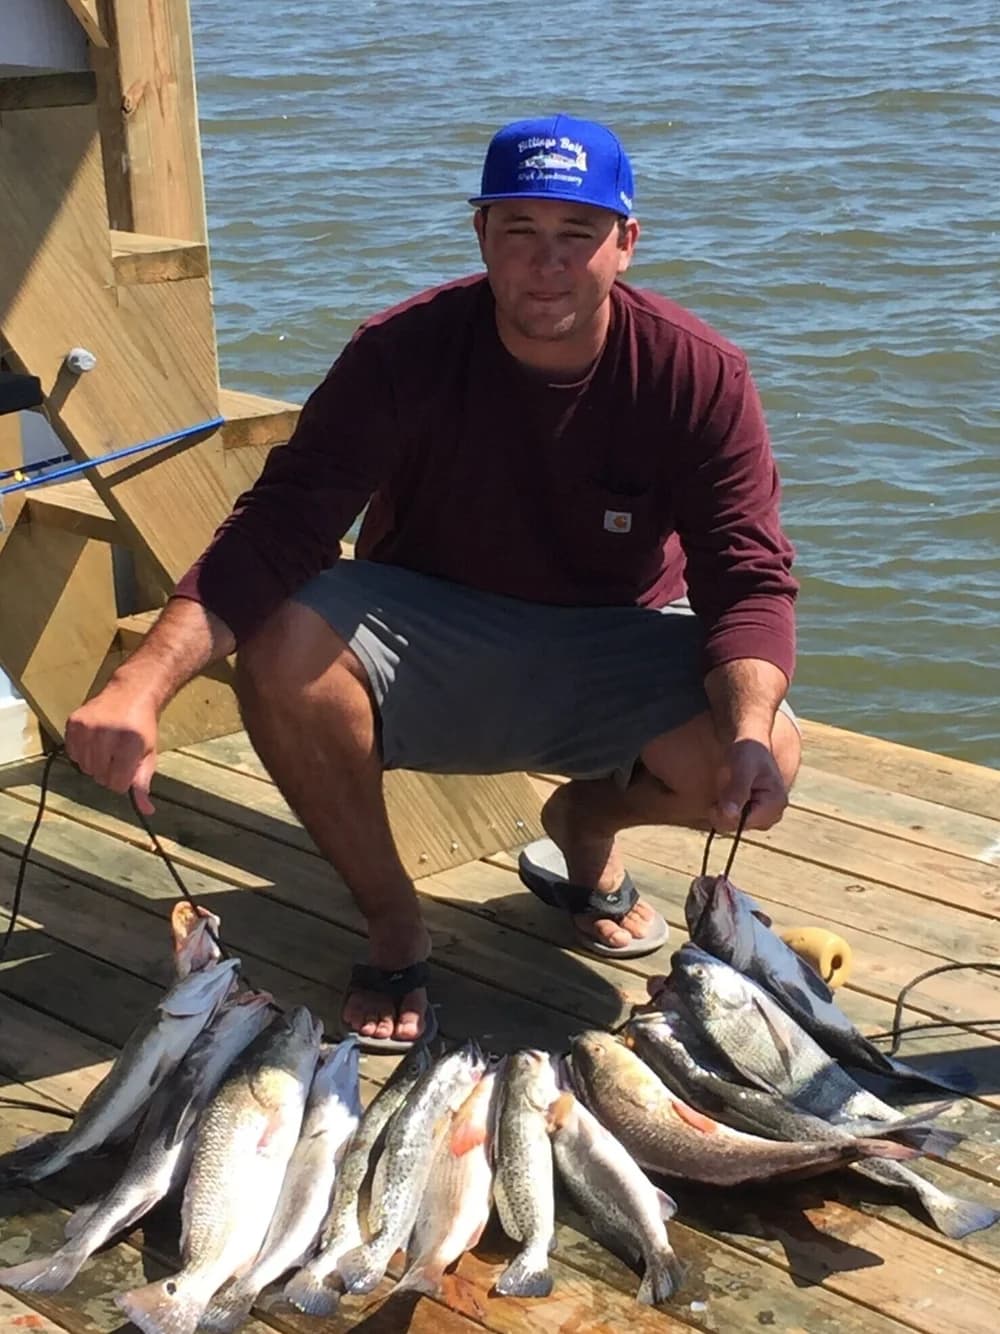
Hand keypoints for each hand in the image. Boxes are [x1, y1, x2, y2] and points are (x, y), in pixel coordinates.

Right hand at [65, 680, 159, 814]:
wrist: (131, 693)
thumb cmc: (142, 727)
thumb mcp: (149, 754)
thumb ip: (143, 783)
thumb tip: (146, 811)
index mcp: (129, 744)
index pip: (117, 784)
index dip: (123, 781)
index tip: (128, 768)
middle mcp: (106, 734)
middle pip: (100, 777)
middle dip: (109, 772)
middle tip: (118, 755)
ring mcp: (88, 727)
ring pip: (84, 768)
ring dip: (95, 764)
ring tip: (107, 747)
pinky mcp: (74, 722)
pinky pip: (72, 753)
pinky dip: (82, 753)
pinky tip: (94, 741)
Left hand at [711, 736, 787, 831]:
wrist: (750, 748)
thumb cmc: (748, 752)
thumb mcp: (742, 767)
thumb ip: (737, 790)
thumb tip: (729, 814)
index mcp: (775, 804)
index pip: (743, 823)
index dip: (724, 814)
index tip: (715, 801)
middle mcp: (772, 816)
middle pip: (736, 826)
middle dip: (722, 810)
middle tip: (723, 787)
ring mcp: (762, 818)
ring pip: (730, 825)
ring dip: (721, 808)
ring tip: (728, 788)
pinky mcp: (752, 817)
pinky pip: (728, 821)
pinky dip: (722, 809)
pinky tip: (727, 794)